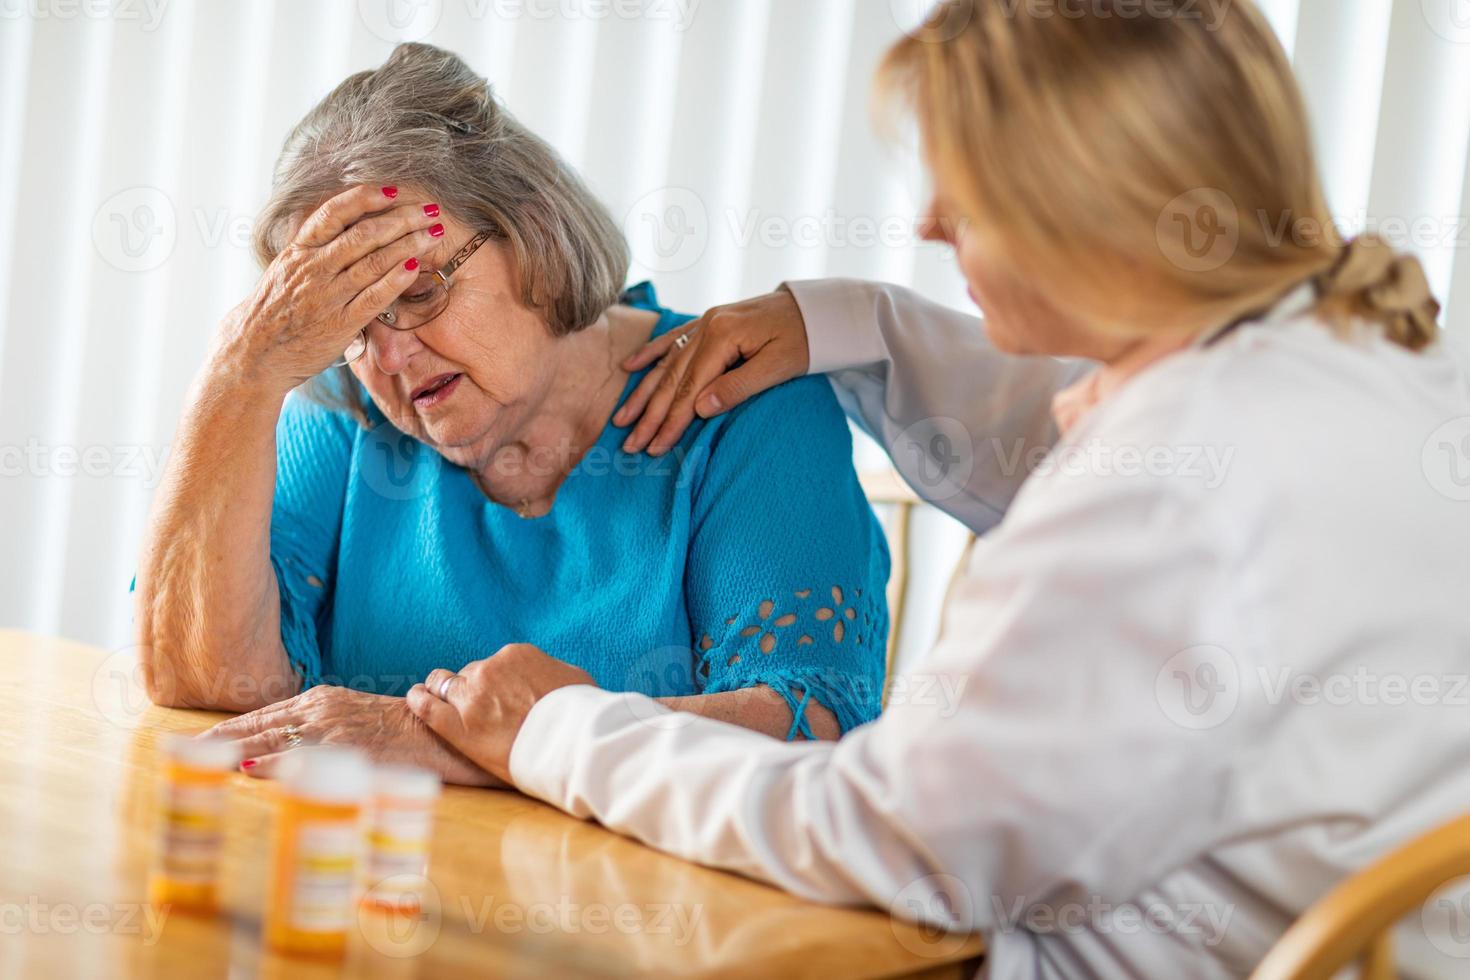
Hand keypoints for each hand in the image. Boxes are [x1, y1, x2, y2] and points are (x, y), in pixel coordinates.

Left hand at [200, 685, 500, 785]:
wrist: (440, 732)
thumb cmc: (400, 729)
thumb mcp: (353, 717)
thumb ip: (317, 726)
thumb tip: (278, 749)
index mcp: (320, 699)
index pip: (262, 713)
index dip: (227, 728)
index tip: (196, 739)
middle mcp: (319, 709)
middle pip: (257, 724)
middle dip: (218, 739)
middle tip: (181, 751)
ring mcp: (332, 728)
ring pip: (271, 738)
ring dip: (233, 752)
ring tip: (199, 761)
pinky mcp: (346, 748)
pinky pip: (302, 756)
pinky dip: (272, 762)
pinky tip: (248, 768)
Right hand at [214, 184, 443, 390]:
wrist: (253, 352)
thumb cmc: (273, 310)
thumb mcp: (286, 269)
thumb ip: (314, 248)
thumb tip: (343, 223)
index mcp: (300, 250)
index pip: (334, 213)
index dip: (365, 198)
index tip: (392, 190)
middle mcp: (313, 268)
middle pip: (363, 234)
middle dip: (401, 219)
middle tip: (430, 210)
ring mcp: (327, 295)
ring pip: (372, 262)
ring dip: (407, 245)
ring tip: (432, 234)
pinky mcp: (339, 323)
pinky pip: (372, 298)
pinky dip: (395, 281)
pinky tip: (415, 268)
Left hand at [406, 644, 596, 783]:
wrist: (573, 745)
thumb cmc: (580, 715)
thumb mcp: (572, 678)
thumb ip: (549, 672)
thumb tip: (549, 676)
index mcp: (516, 655)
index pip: (496, 663)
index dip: (497, 681)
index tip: (500, 694)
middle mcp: (490, 670)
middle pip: (471, 674)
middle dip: (475, 689)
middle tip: (483, 709)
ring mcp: (471, 697)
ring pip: (446, 685)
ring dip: (446, 692)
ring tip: (439, 698)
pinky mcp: (458, 727)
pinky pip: (426, 706)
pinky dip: (418, 700)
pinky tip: (415, 698)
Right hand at [613, 287, 810, 454]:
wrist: (816, 309)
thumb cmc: (804, 340)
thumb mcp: (778, 367)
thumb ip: (738, 387)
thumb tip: (698, 409)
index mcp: (723, 336)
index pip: (690, 388)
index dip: (670, 421)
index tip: (655, 447)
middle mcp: (708, 326)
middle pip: (672, 378)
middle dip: (649, 414)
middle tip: (630, 444)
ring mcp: (706, 322)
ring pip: (667, 363)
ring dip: (643, 393)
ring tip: (622, 418)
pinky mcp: (709, 323)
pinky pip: (672, 340)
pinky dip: (650, 355)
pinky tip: (629, 368)